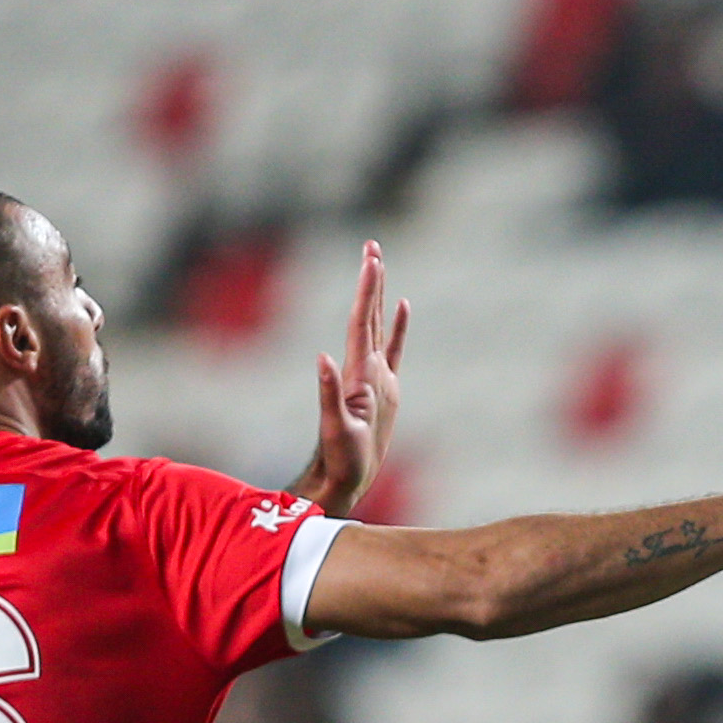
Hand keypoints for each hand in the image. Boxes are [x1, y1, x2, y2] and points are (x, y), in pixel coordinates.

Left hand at [305, 241, 410, 517]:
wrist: (344, 477)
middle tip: (371, 246)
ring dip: (378, 294)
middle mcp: (365, 367)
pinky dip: (396, 326)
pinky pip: (394, 348)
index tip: (371, 260)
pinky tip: (400, 306)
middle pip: (366, 313)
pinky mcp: (386, 388)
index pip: (361, 321)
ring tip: (379, 263)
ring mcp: (376, 375)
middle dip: (369, 279)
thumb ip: (329, 394)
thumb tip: (323, 358)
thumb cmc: (341, 459)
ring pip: (377, 324)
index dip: (366, 290)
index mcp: (357, 372)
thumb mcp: (336, 429)